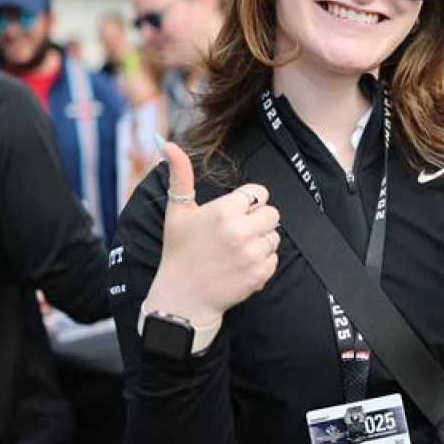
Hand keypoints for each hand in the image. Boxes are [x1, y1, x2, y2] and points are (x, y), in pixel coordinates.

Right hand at [143, 142, 281, 324]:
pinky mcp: (260, 274)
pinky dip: (262, 262)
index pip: (259, 193)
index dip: (248, 202)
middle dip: (258, 220)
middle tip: (237, 232)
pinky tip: (241, 265)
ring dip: (261, 241)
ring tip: (237, 250)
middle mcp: (241, 230)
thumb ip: (180, 176)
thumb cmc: (179, 253)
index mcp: (224, 211)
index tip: (234, 213)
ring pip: (275, 236)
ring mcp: (253, 254)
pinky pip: (274, 258)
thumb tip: (168, 145)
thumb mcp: (177, 212)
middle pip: (272, 213)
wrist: (182, 298)